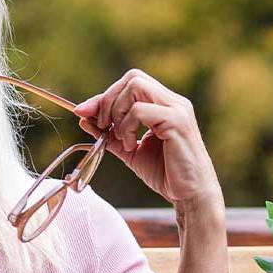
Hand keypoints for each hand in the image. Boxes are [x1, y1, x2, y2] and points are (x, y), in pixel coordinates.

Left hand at [73, 68, 223, 214]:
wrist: (189, 194)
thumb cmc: (165, 173)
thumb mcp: (129, 151)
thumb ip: (109, 134)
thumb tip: (84, 118)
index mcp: (164, 104)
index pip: (130, 83)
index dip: (104, 95)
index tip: (83, 112)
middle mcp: (173, 101)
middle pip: (132, 78)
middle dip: (108, 100)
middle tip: (102, 126)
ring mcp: (177, 109)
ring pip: (135, 87)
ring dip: (117, 112)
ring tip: (121, 139)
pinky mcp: (176, 122)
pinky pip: (140, 110)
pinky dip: (127, 126)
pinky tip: (130, 145)